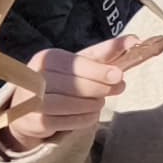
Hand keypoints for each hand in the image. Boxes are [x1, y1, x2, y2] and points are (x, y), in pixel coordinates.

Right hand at [0, 33, 152, 152]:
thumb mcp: (80, 63)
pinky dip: (86, 118)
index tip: (118, 75)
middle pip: (77, 86)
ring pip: (75, 105)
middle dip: (102, 88)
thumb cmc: (61, 80)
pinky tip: (88, 113)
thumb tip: (134, 40)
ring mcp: (33, 101)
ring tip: (99, 101)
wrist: (29, 107)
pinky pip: (72, 121)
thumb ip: (106, 52)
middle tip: (119, 88)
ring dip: (95, 104)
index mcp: (47, 59)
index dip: (99, 71)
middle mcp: (36, 78)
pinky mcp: (37, 122)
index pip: (76, 65)